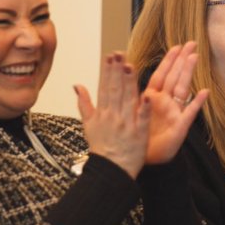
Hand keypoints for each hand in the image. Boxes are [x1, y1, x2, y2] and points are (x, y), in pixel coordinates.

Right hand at [76, 53, 149, 177]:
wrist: (111, 170)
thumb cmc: (101, 148)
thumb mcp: (88, 124)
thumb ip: (84, 103)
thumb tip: (77, 86)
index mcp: (102, 113)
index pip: (104, 87)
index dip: (107, 71)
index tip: (109, 56)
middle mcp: (113, 116)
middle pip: (115, 90)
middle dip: (117, 71)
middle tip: (119, 54)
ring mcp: (126, 124)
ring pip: (128, 100)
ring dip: (129, 83)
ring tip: (130, 66)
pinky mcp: (139, 134)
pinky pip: (141, 119)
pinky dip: (143, 109)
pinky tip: (147, 96)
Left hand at [140, 42, 208, 164]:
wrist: (143, 157)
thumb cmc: (138, 135)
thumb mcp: (131, 110)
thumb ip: (128, 91)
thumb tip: (122, 72)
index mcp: (152, 97)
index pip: (162, 74)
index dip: (169, 60)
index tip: (176, 46)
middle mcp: (165, 102)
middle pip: (175, 77)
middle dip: (182, 60)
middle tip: (191, 43)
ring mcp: (174, 113)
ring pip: (182, 88)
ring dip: (188, 73)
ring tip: (195, 57)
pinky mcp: (180, 126)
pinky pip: (190, 113)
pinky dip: (197, 103)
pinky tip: (204, 92)